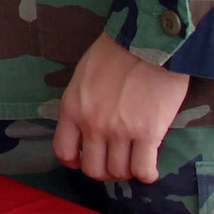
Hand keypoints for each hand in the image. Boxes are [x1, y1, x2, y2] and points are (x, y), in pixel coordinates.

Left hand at [53, 35, 191, 183]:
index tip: (87, 158)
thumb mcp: (84, 75)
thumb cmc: (117, 50)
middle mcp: (93, 124)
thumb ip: (82, 103)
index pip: (64, 151)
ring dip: (126, 170)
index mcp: (73, 108)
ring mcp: (120, 131)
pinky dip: (146, 175)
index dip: (76, 161)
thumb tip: (87, 125)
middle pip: (93, 169)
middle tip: (115, 160)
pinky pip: (143, 170)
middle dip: (104, 169)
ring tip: (134, 160)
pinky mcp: (148, 133)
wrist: (148, 39)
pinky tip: (149, 169)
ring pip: (119, 172)